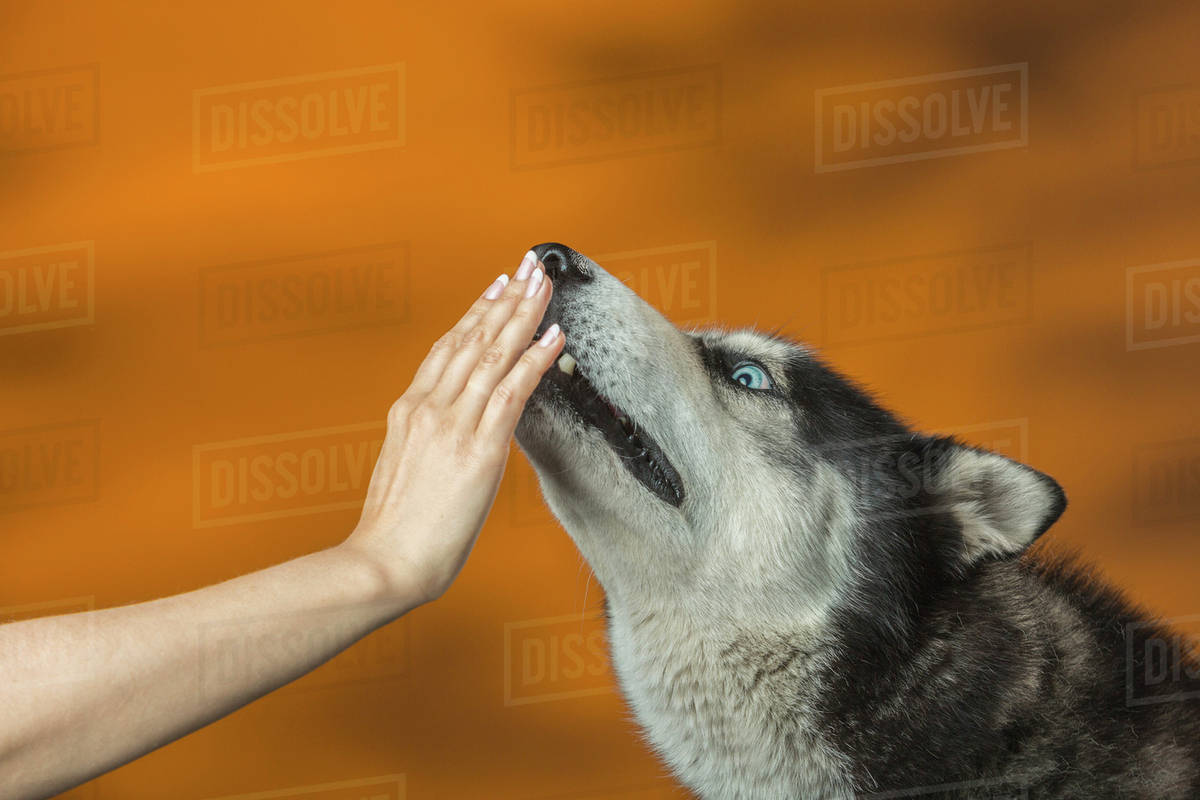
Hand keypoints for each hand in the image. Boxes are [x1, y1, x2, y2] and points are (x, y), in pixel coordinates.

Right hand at [341, 251, 562, 605]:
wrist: (387, 561)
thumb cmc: (396, 530)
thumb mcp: (404, 469)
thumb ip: (425, 440)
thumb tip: (452, 431)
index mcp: (408, 410)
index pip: (447, 348)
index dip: (475, 313)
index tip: (496, 287)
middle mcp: (429, 407)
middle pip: (472, 339)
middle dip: (505, 299)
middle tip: (529, 267)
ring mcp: (453, 425)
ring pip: (493, 354)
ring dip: (523, 315)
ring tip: (545, 286)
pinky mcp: (479, 448)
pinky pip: (512, 391)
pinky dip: (535, 359)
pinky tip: (554, 336)